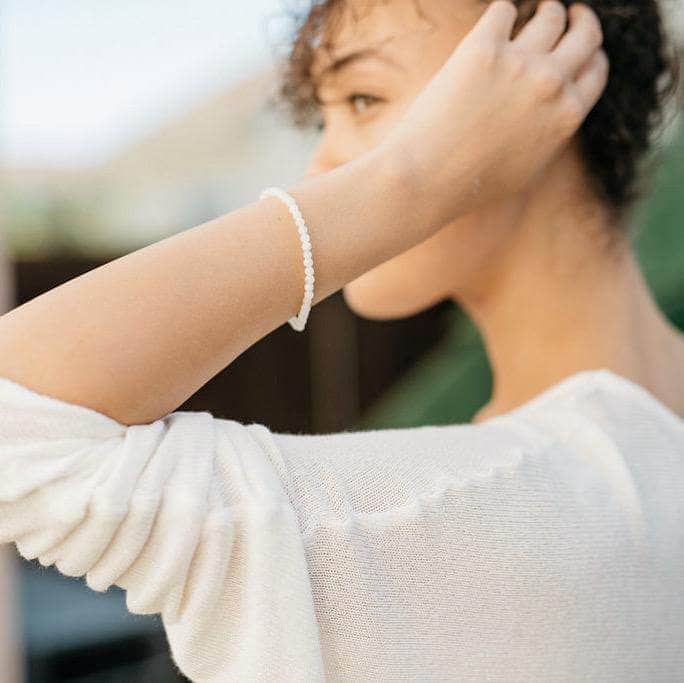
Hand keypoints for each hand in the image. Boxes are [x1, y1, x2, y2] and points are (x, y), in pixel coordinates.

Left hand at [380, 0, 608, 226]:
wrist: (428, 178)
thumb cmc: (470, 184)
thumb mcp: (526, 168)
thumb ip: (548, 135)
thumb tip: (552, 116)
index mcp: (567, 115)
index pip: (596, 70)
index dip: (591, 55)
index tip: (581, 47)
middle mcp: (552, 84)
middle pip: (585, 34)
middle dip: (580, 21)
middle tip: (571, 13)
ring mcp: (520, 63)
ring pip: (550, 15)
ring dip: (547, 10)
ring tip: (533, 12)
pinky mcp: (483, 48)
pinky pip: (503, 11)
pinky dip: (502, 15)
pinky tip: (493, 26)